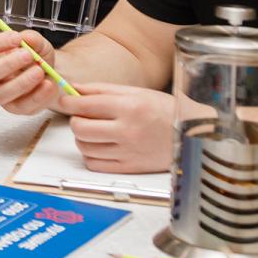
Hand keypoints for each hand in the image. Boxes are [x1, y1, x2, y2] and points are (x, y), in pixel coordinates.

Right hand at [0, 28, 66, 115]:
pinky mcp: (14, 108)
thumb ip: (33, 39)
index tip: (16, 38)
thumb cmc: (37, 58)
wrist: (50, 76)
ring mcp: (0, 93)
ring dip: (22, 82)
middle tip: (28, 55)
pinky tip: (47, 84)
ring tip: (40, 71)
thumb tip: (27, 38)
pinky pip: (22, 105)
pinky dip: (37, 95)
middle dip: (7, 64)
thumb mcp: (38, 44)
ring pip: (2, 93)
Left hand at [56, 83, 175, 172]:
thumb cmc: (163, 110)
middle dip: (75, 121)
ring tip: (95, 131)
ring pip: (85, 147)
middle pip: (80, 128)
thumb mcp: (135, 92)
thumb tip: (73, 89)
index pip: (84, 105)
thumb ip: (101, 90)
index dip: (68, 102)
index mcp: (129, 107)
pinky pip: (95, 164)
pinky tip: (102, 146)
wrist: (192, 135)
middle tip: (82, 117)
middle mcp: (128, 131)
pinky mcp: (130, 168)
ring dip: (83, 138)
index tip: (65, 100)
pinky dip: (91, 155)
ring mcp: (129, 152)